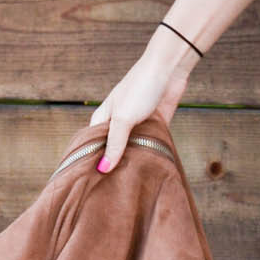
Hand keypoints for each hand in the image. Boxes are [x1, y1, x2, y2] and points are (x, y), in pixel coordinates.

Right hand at [87, 24, 197, 173]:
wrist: (170, 69)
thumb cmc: (140, 87)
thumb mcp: (123, 118)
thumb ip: (114, 143)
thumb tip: (103, 169)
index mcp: (104, 119)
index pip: (93, 145)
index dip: (92, 162)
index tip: (90, 183)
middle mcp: (120, 124)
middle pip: (114, 150)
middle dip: (113, 166)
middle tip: (111, 190)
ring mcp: (138, 126)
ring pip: (133, 150)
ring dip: (133, 163)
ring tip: (130, 186)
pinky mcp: (156, 127)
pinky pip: (151, 146)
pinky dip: (150, 156)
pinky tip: (150, 172)